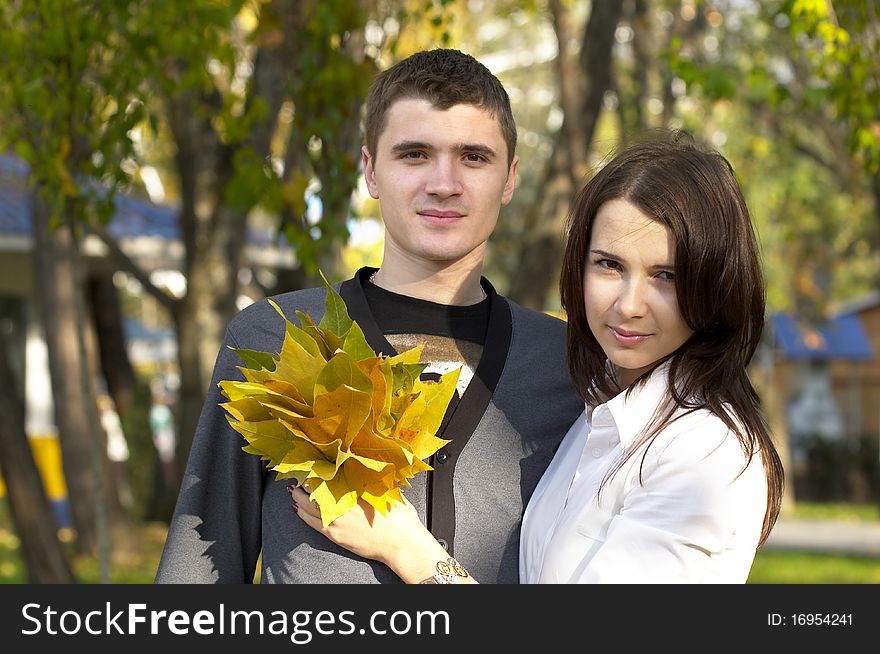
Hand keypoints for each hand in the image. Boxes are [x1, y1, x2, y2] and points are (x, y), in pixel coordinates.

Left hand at [288, 484, 449, 582]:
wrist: (401, 544)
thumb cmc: (400, 518)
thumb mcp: (390, 491)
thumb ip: (375, 480)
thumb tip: (367, 468)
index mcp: (355, 490)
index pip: (329, 475)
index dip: (318, 469)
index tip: (313, 463)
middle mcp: (341, 504)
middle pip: (314, 489)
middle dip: (305, 481)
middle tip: (300, 474)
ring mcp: (335, 520)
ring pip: (308, 505)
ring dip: (299, 496)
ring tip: (294, 489)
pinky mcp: (334, 535)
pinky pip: (311, 522)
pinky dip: (301, 513)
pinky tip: (297, 507)